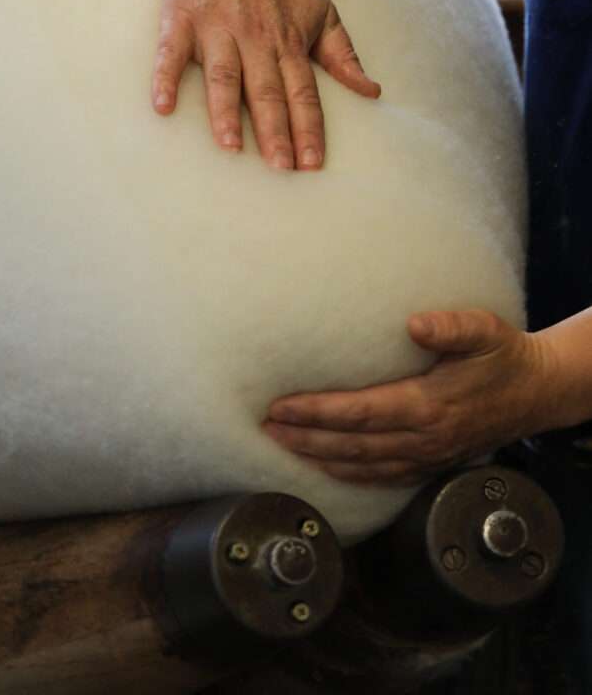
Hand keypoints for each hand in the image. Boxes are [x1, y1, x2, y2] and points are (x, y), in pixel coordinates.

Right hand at [151, 0, 379, 169]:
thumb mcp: (322, 12)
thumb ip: (343, 55)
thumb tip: (372, 92)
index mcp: (288, 41)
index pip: (303, 93)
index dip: (308, 128)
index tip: (312, 163)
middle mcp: (254, 37)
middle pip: (266, 91)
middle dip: (275, 130)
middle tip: (281, 168)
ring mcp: (216, 27)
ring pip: (223, 75)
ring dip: (226, 112)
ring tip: (232, 147)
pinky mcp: (181, 17)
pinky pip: (171, 52)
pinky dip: (166, 77)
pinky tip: (163, 107)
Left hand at [263, 309, 558, 485]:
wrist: (535, 392)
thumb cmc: (504, 358)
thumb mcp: (485, 332)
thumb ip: (451, 327)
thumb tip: (414, 324)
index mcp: (427, 406)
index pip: (358, 414)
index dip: (316, 412)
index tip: (281, 407)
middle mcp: (421, 438)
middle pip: (349, 445)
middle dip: (302, 438)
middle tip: (263, 429)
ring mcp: (424, 456)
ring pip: (359, 465)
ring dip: (316, 457)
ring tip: (279, 447)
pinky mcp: (428, 463)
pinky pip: (379, 476)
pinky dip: (345, 474)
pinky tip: (323, 466)